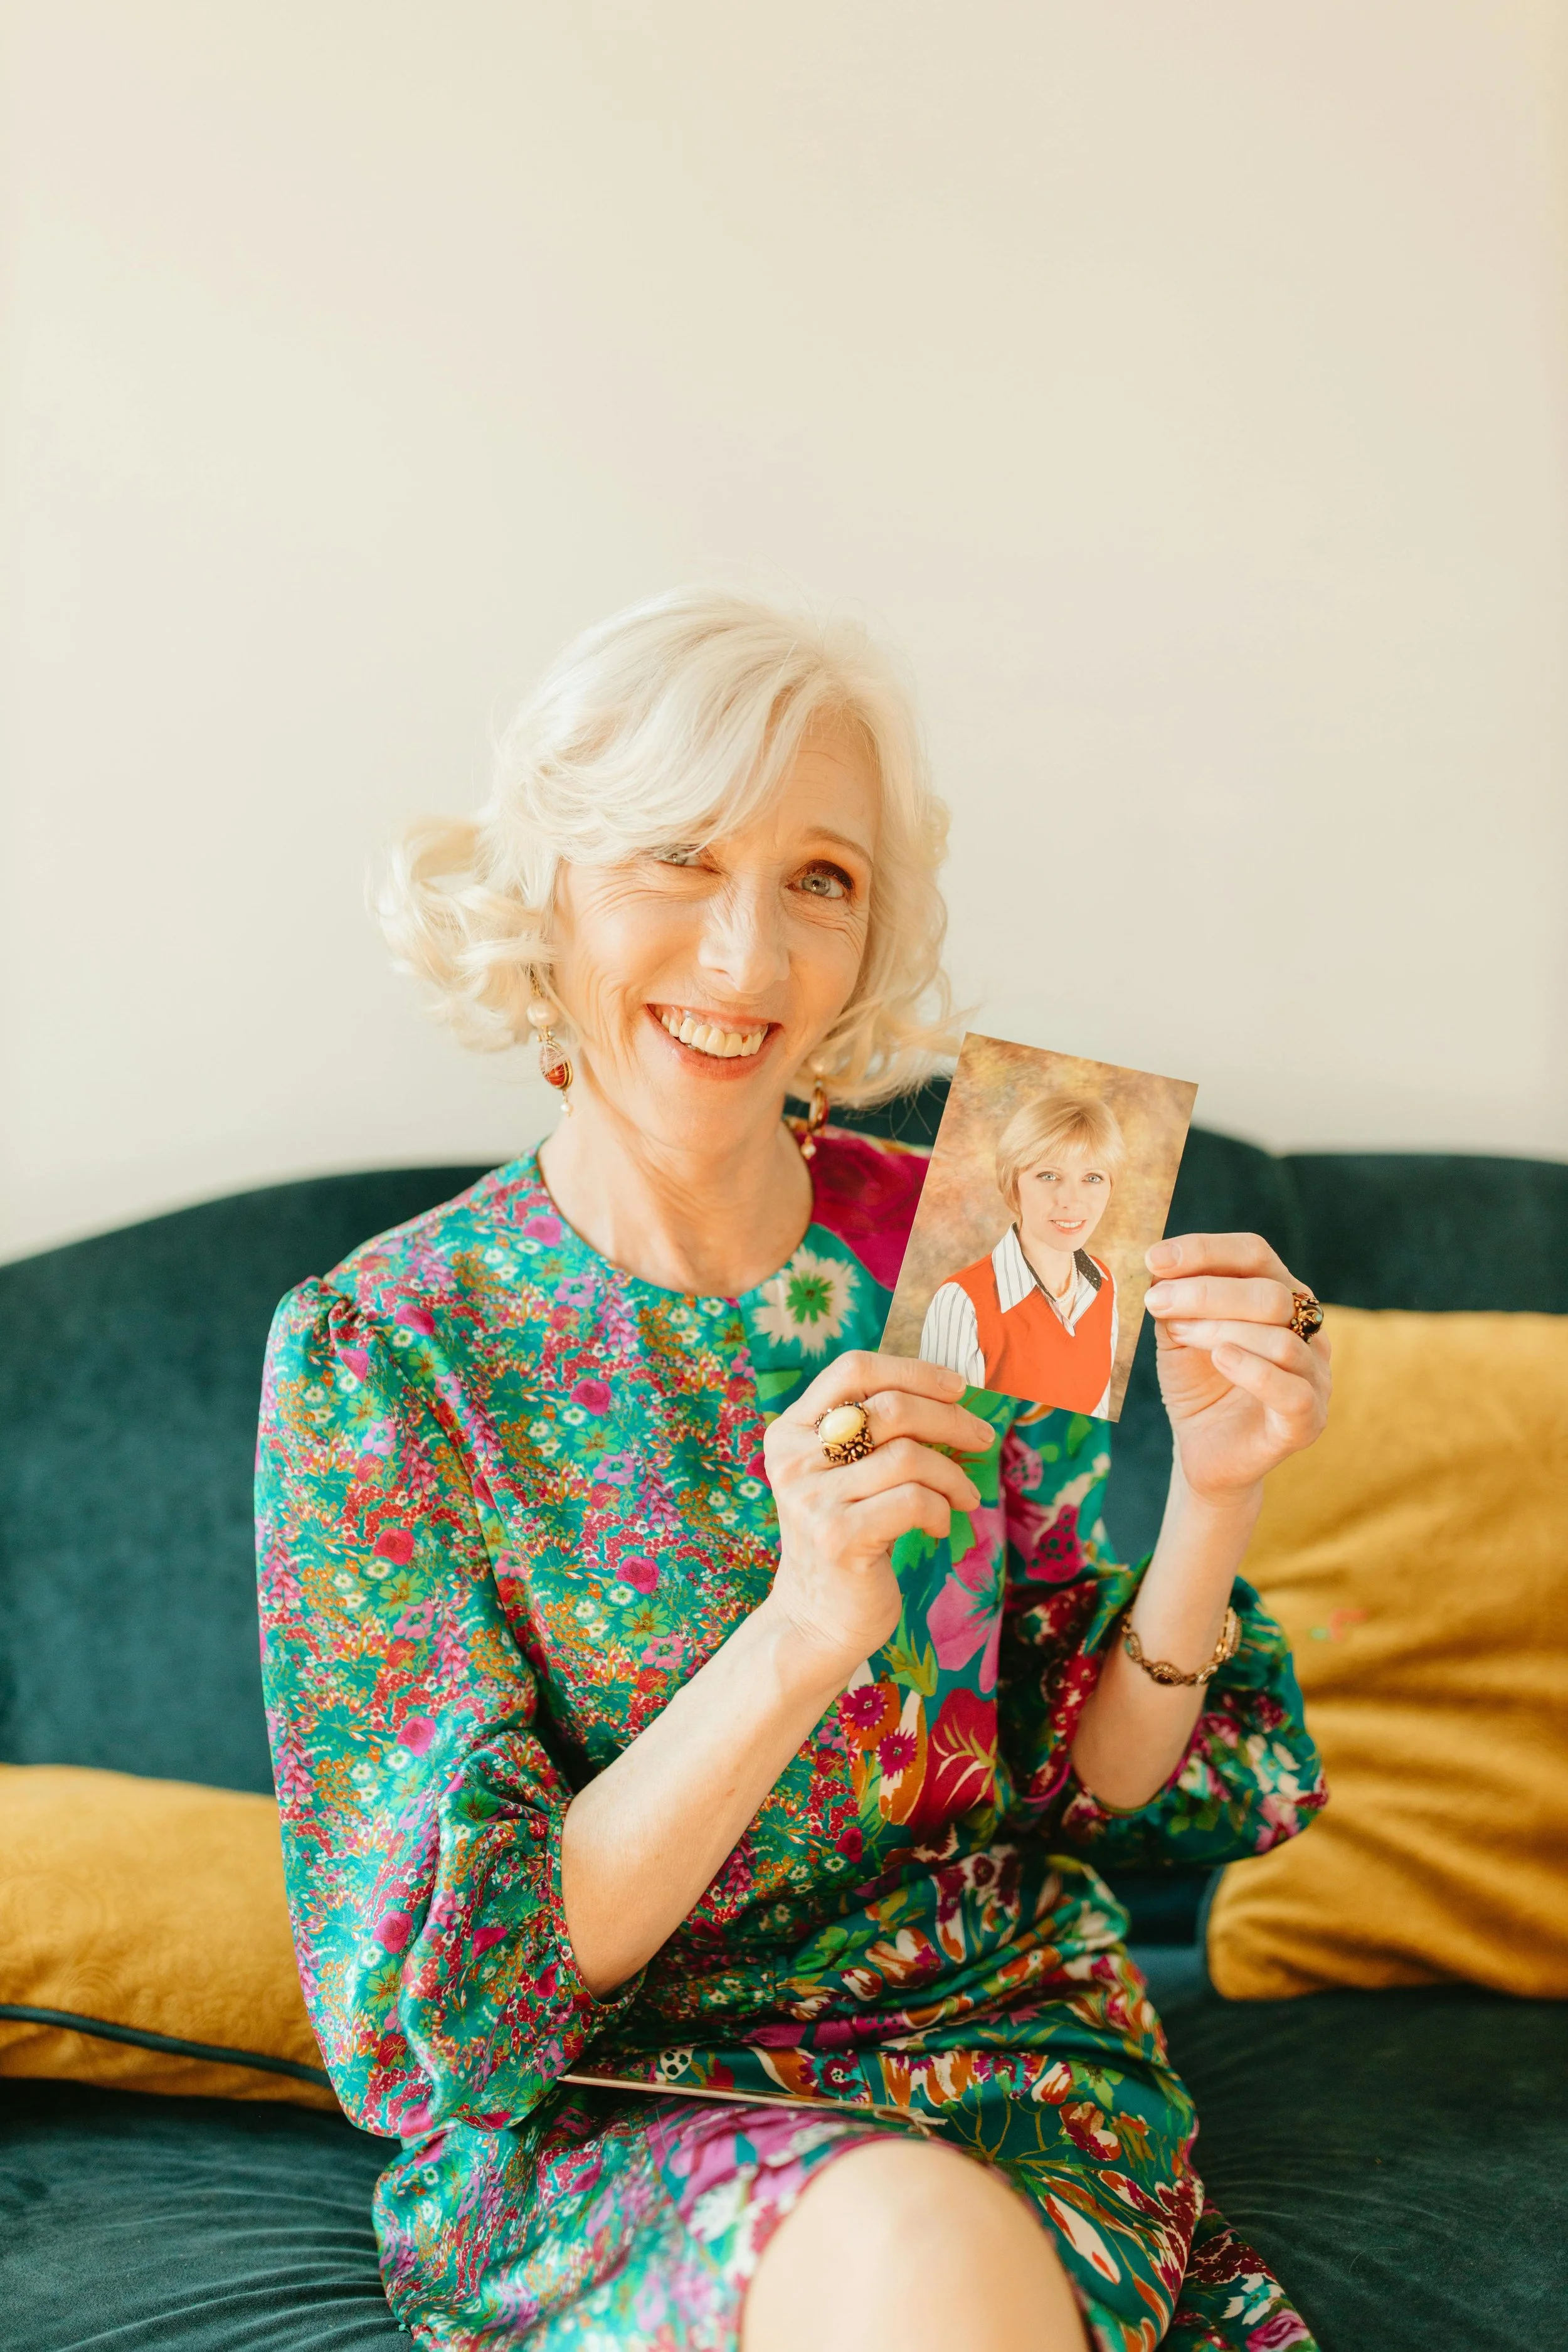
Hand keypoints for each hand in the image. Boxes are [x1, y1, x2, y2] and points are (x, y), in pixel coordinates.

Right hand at [759, 1351, 996, 1686]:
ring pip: (908, 1456)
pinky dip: (941, 1510)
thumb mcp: (844, 1474)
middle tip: (983, 1438)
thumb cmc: (847, 1535)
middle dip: (950, 1420)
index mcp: (791, 1430)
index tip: (957, 1388)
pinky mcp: (838, 1538)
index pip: (852, 1369)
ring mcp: (812, 1499)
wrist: (817, 1619)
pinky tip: (941, 1526)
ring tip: (965, 1496)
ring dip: (952, 1474)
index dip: (912, 1370)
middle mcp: (794, 1459)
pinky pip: (914, 1501)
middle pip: (890, 1409)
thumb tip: (949, 1393)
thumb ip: (871, 1432)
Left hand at [1143, 1233, 1330, 1504]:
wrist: (1203, 1450)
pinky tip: (1221, 1359)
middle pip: (1270, 1292)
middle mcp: (1307, 1330)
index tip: (1154, 1258)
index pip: (1254, 1254)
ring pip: (1280, 1339)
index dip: (1205, 1250)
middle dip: (1206, 1293)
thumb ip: (1177, 1299)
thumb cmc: (1196, 1383)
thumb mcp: (1179, 1332)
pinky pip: (1291, 1390)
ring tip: (1178, 1335)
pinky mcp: (1307, 1421)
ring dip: (1220, 1330)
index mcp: (1280, 1295)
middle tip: (1157, 1302)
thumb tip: (1159, 1263)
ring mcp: (1314, 1376)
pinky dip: (1254, 1371)